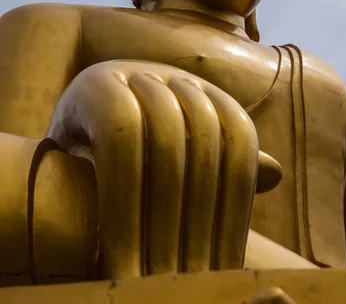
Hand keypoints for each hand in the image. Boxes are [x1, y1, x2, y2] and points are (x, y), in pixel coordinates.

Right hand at [46, 60, 280, 277]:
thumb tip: (275, 173)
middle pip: (204, 136)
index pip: (237, 134)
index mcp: (197, 88)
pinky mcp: (94, 85)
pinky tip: (121, 250)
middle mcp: (170, 73)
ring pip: (166, 138)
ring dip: (161, 217)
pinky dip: (125, 200)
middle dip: (199, 216)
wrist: (64, 136)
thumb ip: (218, 165)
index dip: (237, 196)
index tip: (226, 261)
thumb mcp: (171, 161)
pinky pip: (121, 139)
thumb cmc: (120, 156)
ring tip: (155, 276)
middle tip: (191, 278)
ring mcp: (133, 71)